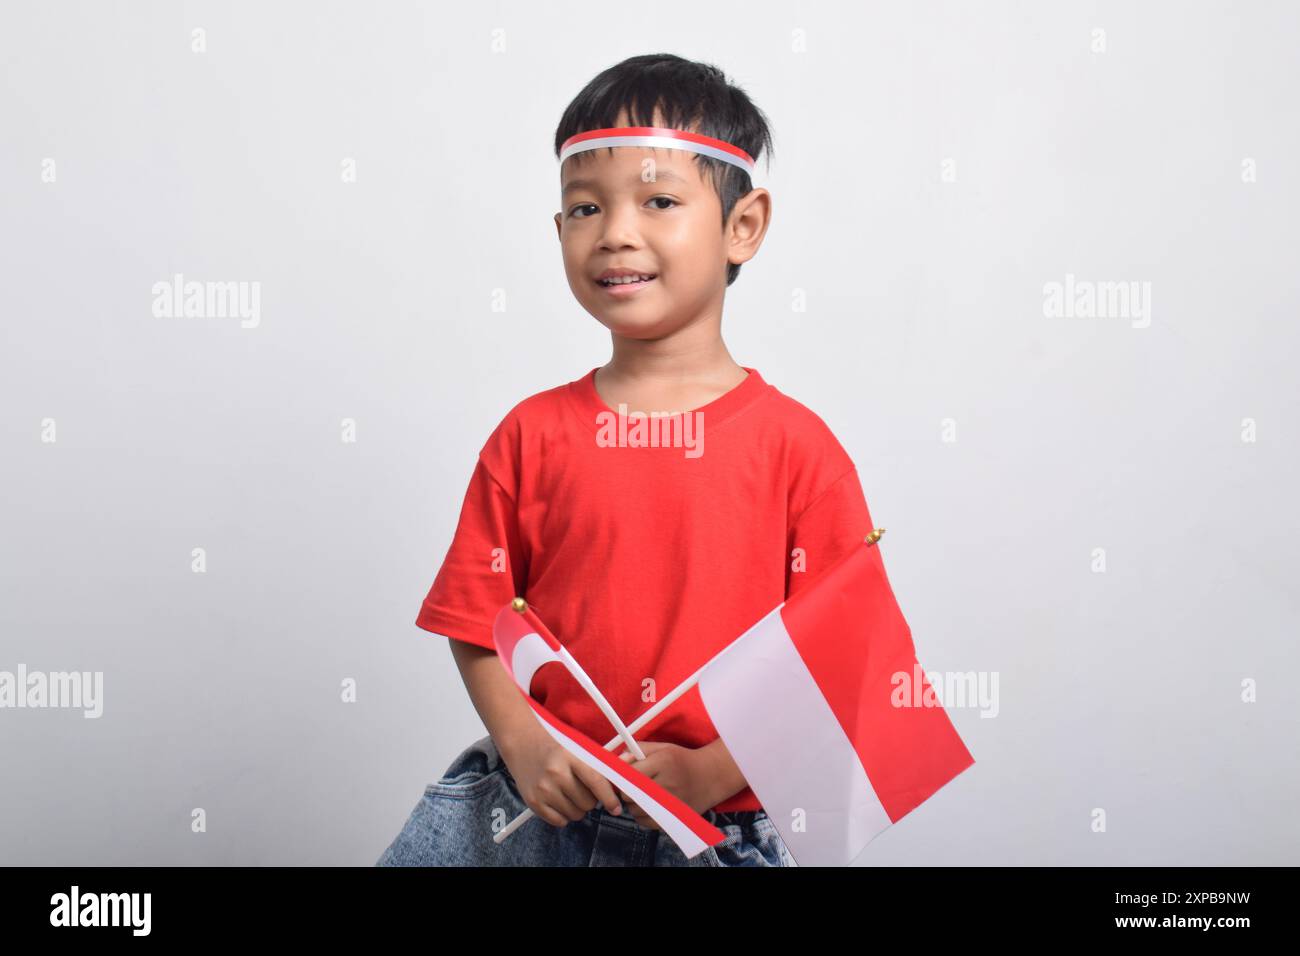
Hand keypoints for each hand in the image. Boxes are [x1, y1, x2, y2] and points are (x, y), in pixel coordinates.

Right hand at [499, 726, 624, 827]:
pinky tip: (559, 801)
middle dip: (590, 800)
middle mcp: (556, 773)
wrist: (521, 742)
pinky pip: (559, 822)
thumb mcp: (575, 748)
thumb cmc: (553, 745)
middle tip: (582, 789)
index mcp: (570, 756)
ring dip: (577, 808)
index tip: (615, 808)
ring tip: (568, 793)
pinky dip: (563, 815)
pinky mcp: (533, 802)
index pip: (596, 782)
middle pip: (587, 803)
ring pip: (575, 815)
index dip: (609, 798)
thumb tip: (617, 784)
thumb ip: (596, 765)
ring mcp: (543, 789)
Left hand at [614, 740, 723, 829]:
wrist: (711, 776)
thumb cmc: (682, 761)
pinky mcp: (673, 818)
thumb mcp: (662, 747)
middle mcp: (667, 783)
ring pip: (635, 810)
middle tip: (630, 786)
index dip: (621, 776)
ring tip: (641, 795)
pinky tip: (647, 806)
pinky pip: (645, 822)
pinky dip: (641, 816)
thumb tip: (618, 760)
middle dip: (625, 791)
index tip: (621, 776)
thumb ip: (638, 750)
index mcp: (663, 762)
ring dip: (632, 804)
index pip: (630, 775)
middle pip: (630, 794)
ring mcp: (671, 803)